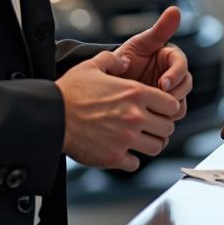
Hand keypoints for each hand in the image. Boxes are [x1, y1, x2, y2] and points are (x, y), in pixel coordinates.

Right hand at [56, 51, 180, 171]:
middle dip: (161, 126)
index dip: (167, 107)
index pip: (171, 104)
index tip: (159, 109)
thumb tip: (124, 61)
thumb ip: (113, 60)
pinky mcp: (114, 157)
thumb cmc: (70, 92)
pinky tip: (122, 150)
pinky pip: (135, 163)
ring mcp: (126, 139)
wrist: (52, 116)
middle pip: (168, 127)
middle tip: (151, 125)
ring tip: (139, 139)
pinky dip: (131, 159)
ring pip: (157, 147)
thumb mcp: (92, 66)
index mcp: (135, 93)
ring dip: (150, 143)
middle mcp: (135, 116)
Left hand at [115, 6, 191, 120]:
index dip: (175, 74)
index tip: (162, 83)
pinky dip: (163, 118)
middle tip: (155, 99)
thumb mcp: (139, 44)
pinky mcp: (164, 108)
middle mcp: (175, 75)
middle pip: (186, 85)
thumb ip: (159, 29)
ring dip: (169, 108)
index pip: (182, 65)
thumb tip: (175, 9)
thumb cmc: (125, 58)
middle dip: (173, 94)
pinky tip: (149, 117)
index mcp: (171, 58)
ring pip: (181, 103)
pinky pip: (172, 116)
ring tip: (150, 109)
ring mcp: (171, 93)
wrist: (109, 82)